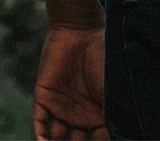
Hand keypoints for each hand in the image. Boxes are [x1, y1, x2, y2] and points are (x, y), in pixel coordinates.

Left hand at [33, 25, 106, 140]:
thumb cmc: (103, 58)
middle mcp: (79, 116)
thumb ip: (112, 117)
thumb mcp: (111, 91)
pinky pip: (39, 124)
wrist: (81, 30)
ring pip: (56, 139)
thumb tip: (120, 134)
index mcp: (98, 116)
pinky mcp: (44, 99)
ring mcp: (60, 109)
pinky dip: (41, 139)